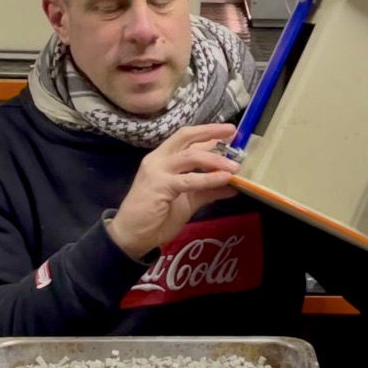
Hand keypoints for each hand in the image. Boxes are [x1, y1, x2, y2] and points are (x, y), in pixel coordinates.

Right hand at [107, 124, 240, 257]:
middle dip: (210, 132)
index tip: (229, 131)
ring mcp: (157, 171)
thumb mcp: (188, 200)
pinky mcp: (159, 186)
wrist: (133, 236)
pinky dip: (209, 178)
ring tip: (235, 166)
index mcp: (163, 158)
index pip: (185, 138)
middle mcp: (158, 159)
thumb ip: (208, 190)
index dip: (207, 132)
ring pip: (190, 156)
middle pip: (186, 137)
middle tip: (232, 132)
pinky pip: (189, 180)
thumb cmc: (157, 217)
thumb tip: (233, 185)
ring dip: (215, 159)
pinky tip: (224, 179)